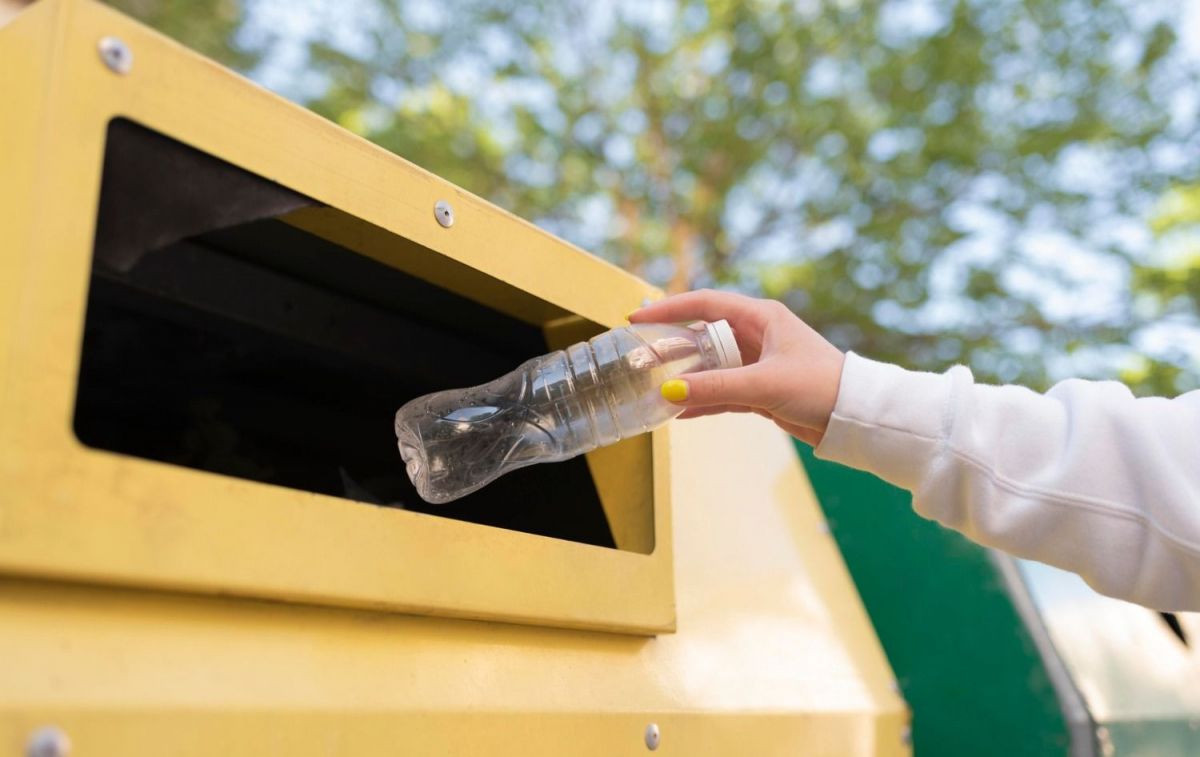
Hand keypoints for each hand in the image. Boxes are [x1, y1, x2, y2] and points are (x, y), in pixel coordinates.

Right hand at [629, 290, 845, 445]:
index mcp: (762, 317)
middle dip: (672, 347)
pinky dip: (704, 400)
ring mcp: (758, 363)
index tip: (638, 316)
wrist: (854, 416)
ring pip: (711, 366)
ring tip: (654, 388)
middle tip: (641, 357)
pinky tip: (681, 412)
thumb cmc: (820, 386)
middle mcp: (758, 335)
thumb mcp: (764, 384)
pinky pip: (723, 391)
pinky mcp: (761, 390)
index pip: (705, 304)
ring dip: (687, 378)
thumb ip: (716, 387)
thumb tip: (671, 391)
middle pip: (703, 335)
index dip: (670, 308)